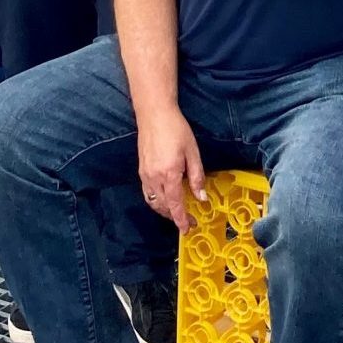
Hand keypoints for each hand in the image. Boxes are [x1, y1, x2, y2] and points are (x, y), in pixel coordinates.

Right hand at [137, 109, 208, 231]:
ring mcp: (145, 174)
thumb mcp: (192, 152)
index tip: (187, 229)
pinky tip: (164, 198)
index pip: (175, 204)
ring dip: (164, 211)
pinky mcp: (141, 169)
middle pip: (163, 206)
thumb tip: (202, 197)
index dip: (181, 219)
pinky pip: (147, 193)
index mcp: (169, 174)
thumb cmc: (176, 129)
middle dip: (174, 217)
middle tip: (187, 221)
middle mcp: (154, 178)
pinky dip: (156, 201)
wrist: (154, 114)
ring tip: (176, 213)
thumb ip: (197, 176)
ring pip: (153, 201)